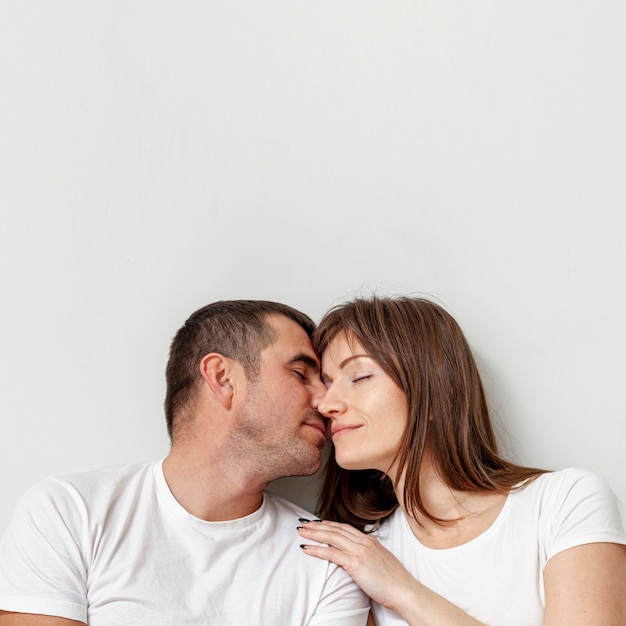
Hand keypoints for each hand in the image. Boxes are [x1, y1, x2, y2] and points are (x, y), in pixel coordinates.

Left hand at [298, 519, 414, 610]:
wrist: (403, 590)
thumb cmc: (394, 582)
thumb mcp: (381, 561)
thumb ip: (368, 555)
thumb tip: (359, 557)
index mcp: (370, 540)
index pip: (345, 527)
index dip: (330, 524)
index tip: (318, 522)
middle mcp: (364, 542)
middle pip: (336, 529)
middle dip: (318, 525)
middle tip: (304, 523)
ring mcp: (359, 551)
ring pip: (331, 537)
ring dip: (314, 533)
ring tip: (301, 532)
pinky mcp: (355, 563)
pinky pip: (331, 553)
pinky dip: (317, 549)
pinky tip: (306, 549)